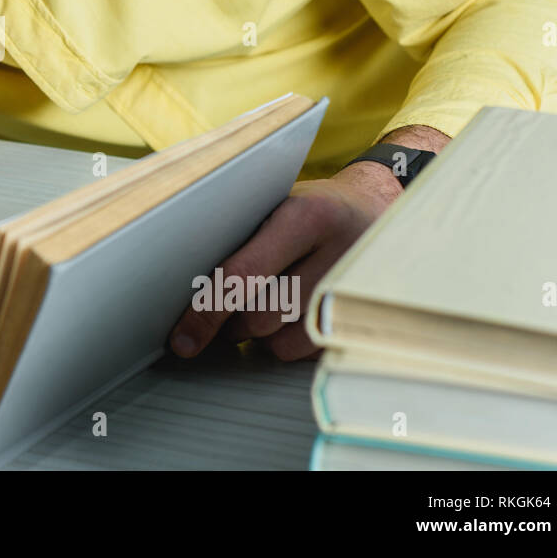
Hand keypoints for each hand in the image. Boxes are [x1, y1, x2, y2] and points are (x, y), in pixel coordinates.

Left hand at [168, 160, 402, 360]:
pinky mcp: (363, 322)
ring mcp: (357, 294)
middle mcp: (337, 255)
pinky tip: (291, 311)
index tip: (183, 337)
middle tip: (227, 301)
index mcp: (307, 217)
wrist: (376, 212)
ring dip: (258, 332)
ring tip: (264, 299)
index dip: (206, 311)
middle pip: (259, 317)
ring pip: (279, 341)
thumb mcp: (275, 205)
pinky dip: (286, 340)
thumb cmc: (309, 210)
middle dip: (231, 319)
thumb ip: (238, 240)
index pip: (243, 275)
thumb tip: (180, 289)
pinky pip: (304, 352)